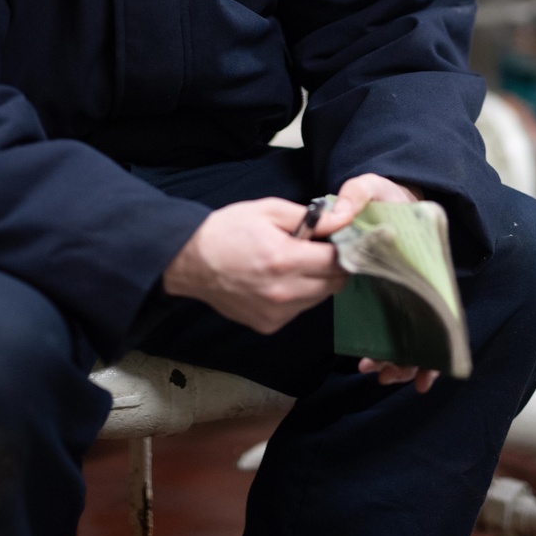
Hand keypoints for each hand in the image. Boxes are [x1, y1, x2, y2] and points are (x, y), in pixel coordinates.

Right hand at [163, 197, 345, 333]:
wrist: (191, 261)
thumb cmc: (229, 230)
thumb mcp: (269, 210)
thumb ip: (311, 217)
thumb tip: (344, 220)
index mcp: (284, 259)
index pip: (337, 261)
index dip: (342, 248)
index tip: (338, 240)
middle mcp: (283, 291)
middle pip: (334, 284)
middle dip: (334, 267)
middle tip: (319, 251)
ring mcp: (276, 312)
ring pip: (319, 299)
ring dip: (316, 282)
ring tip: (294, 264)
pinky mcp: (268, 325)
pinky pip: (299, 310)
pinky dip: (298, 296)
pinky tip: (279, 281)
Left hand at [313, 172, 439, 391]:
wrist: (389, 199)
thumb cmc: (386, 197)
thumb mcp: (372, 187)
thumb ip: (357, 194)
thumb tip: (340, 216)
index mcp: (424, 263)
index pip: (436, 305)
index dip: (431, 337)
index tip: (411, 359)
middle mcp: (421, 283)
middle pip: (427, 332)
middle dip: (410, 360)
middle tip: (385, 371)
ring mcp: (407, 292)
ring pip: (413, 337)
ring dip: (399, 361)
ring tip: (379, 371)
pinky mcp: (390, 296)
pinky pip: (395, 329)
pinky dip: (389, 351)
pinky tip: (373, 362)